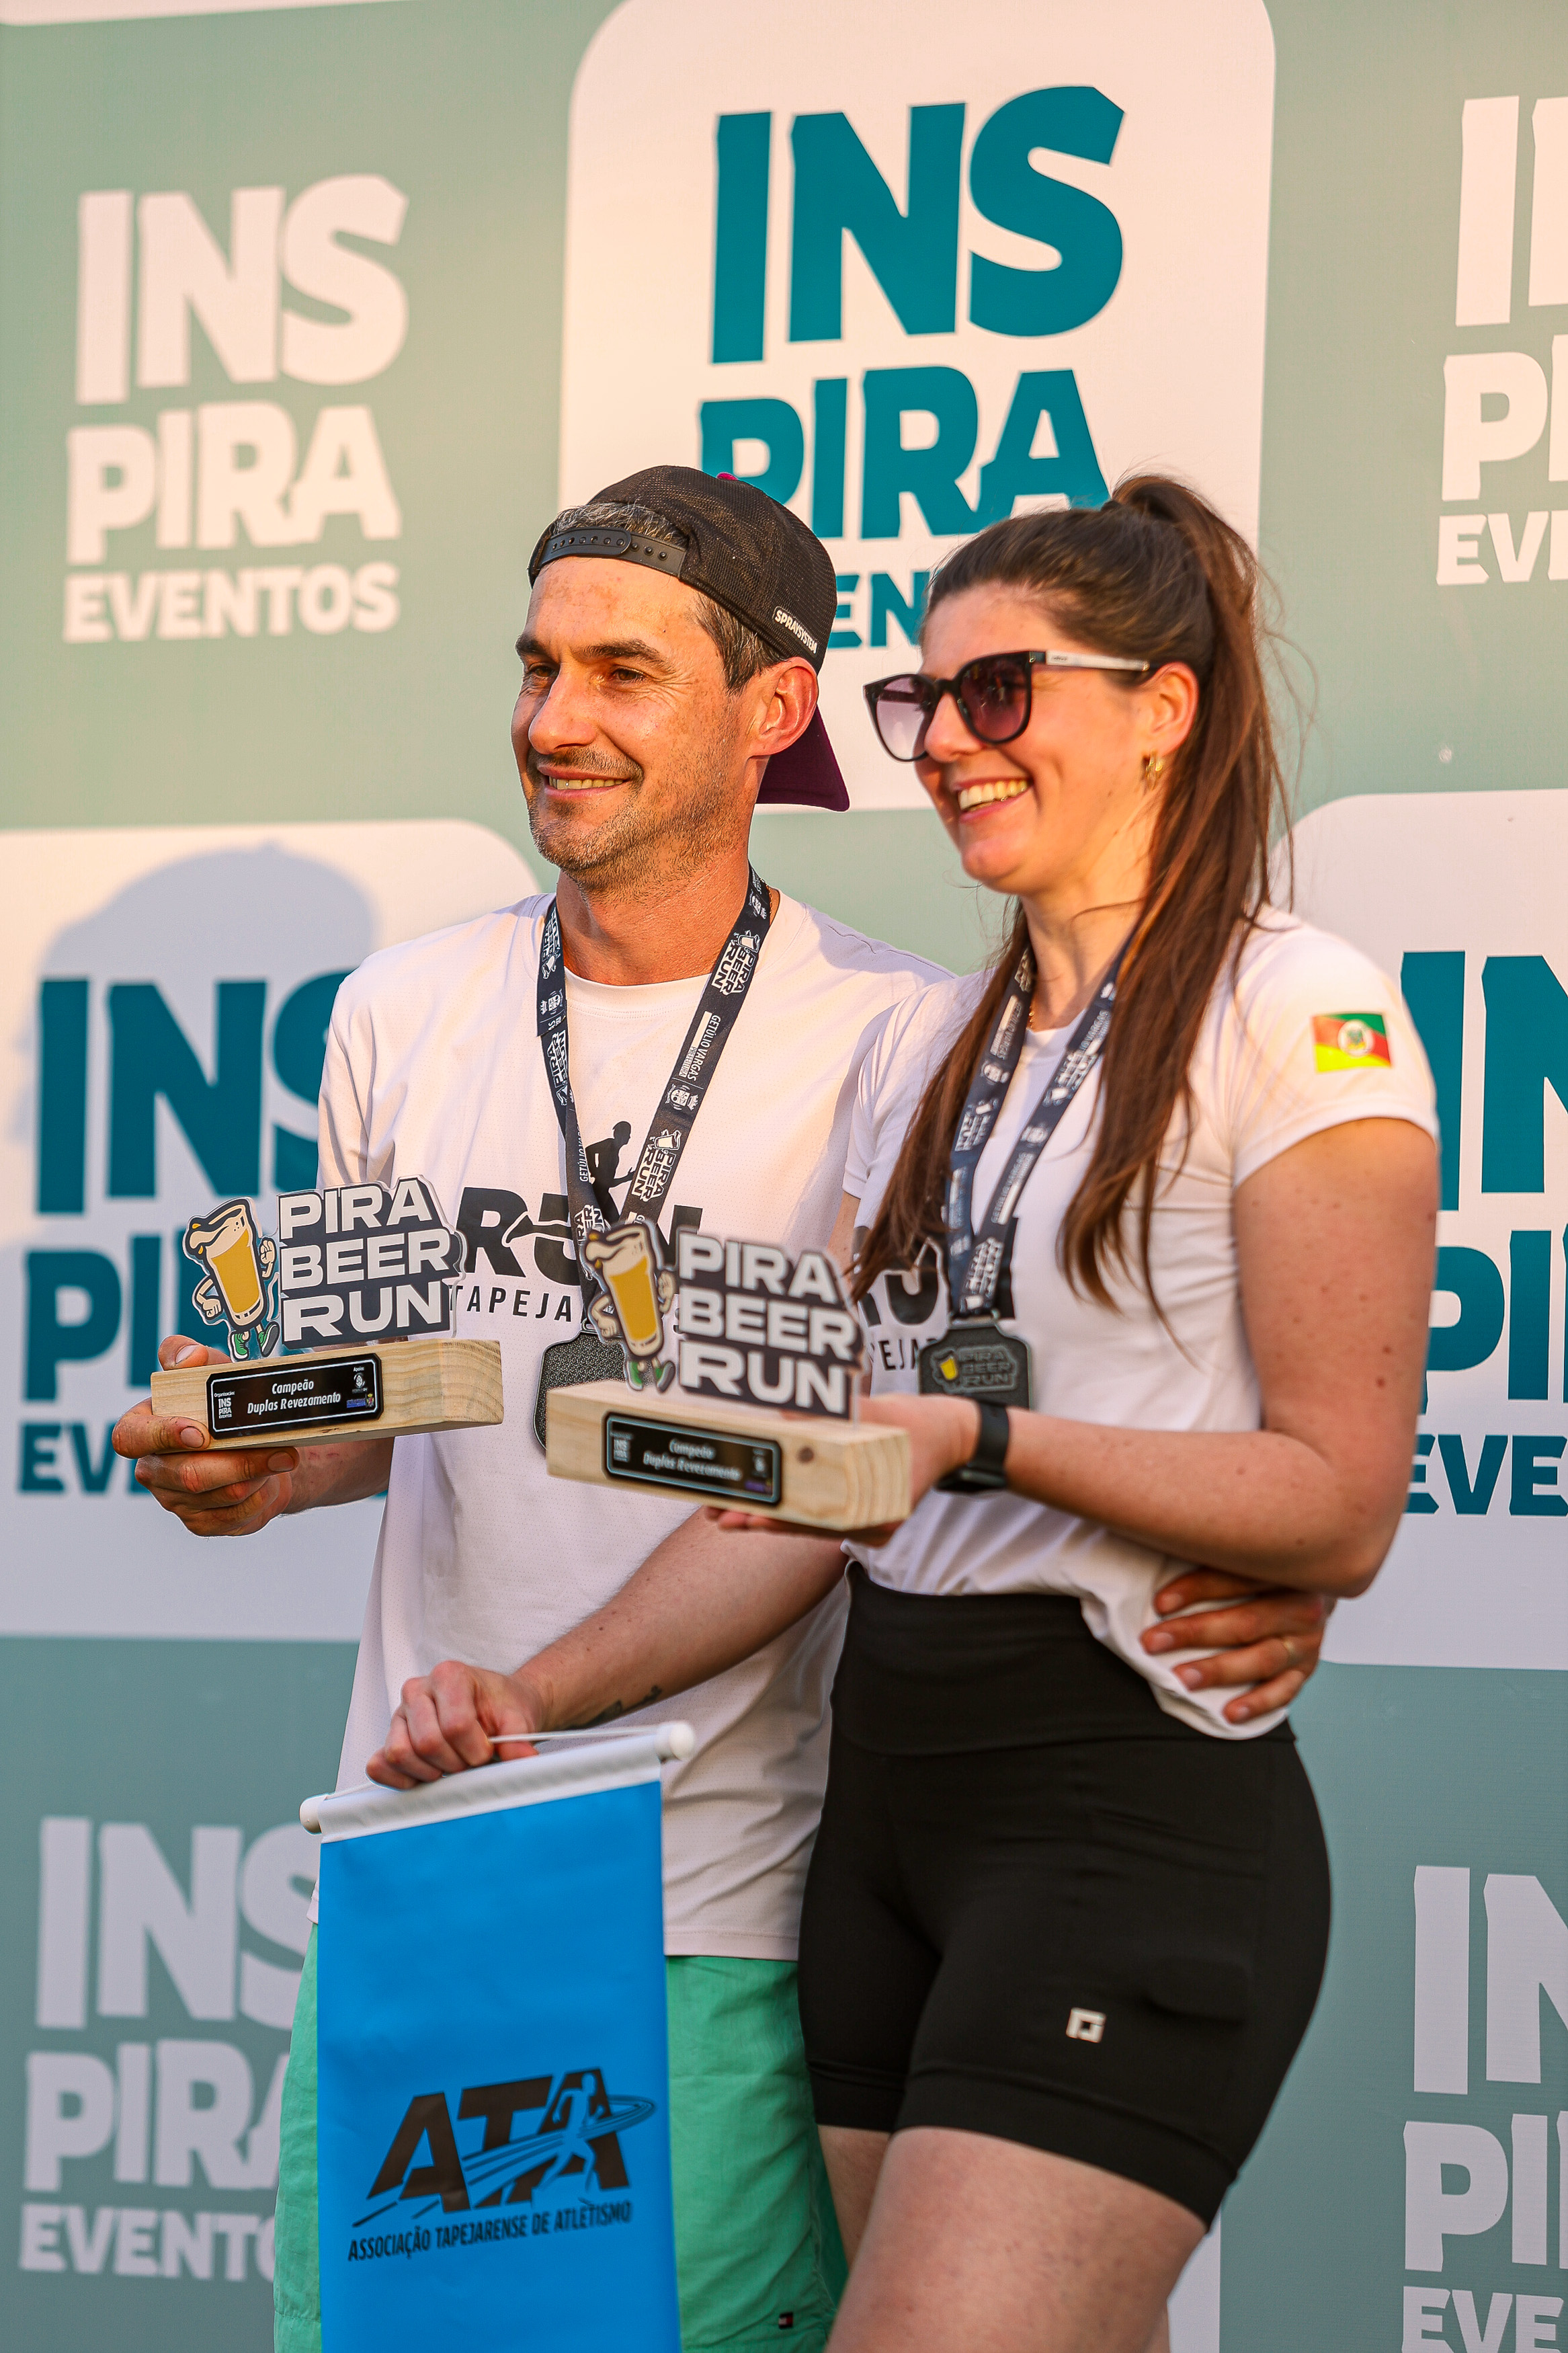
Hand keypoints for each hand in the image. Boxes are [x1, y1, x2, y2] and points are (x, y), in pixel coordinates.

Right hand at [112, 1335, 299, 1535]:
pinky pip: (235, 1517)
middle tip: (278, 1449)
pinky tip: (270, 1480)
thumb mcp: (210, 1370)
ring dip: (258, 1475)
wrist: (258, 1444)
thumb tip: (190, 1356)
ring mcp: (175, 1500)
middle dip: (238, 1462)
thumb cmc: (224, 1403)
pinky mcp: (202, 1523)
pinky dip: (261, 1496)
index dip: (162, 1436)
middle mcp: (154, 1469)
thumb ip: (191, 1356)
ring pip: (221, 1496)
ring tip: (282, 1456)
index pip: (130, 1438)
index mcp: (142, 1429)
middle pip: (189, 1475)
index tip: (199, 1432)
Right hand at [367, 1661, 545, 1787]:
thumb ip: (519, 1739)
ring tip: (451, 1766)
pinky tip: (428, 1777)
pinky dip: (401, 1779)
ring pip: (400, 1754)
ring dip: (430, 1772)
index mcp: (448, 1675)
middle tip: (471, 1761)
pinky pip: (379, 1765)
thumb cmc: (504, 1709)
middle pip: (427, 1742)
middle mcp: (417, 1689)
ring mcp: (399, 1714)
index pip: (455, 1725)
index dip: (475, 1750)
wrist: (497, 1709)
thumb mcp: (518, 1719)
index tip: (488, 1751)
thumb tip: (523, 1761)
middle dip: (455, 1763)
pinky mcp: (390, 1738)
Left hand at [705, 1392, 977, 1542]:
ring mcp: (867, 1521)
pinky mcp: (861, 1514)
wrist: (950, 1434)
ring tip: (729, 1515)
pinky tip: (762, 1509)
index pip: (820, 1518)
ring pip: (808, 1524)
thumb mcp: (875, 1412)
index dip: (782, 1517)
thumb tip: (785, 1407)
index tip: (751, 1515)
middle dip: (761, 1519)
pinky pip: (820, 1517)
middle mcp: (870, 1522)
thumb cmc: (918, 1425)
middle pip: (806, 1525)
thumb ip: (830, 1412)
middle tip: (721, 1516)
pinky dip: (791, 1512)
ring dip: (769, 1517)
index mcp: (877, 1505)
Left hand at [1142, 1568, 1331, 1724]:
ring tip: (1184, 1679)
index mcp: (1285, 1571)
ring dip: (1219, 1670)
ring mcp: (1306, 1641)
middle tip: (1155, 1642)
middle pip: (1245, 1622)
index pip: (1236, 1578)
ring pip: (1262, 1659)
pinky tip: (1230, 1712)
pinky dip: (1257, 1703)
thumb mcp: (1253, 1556)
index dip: (1195, 1589)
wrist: (1315, 1586)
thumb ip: (1220, 1560)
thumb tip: (1170, 1557)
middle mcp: (1302, 1607)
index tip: (1161, 1603)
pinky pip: (1283, 1691)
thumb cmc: (1270, 1573)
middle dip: (1194, 1633)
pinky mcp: (1305, 1668)